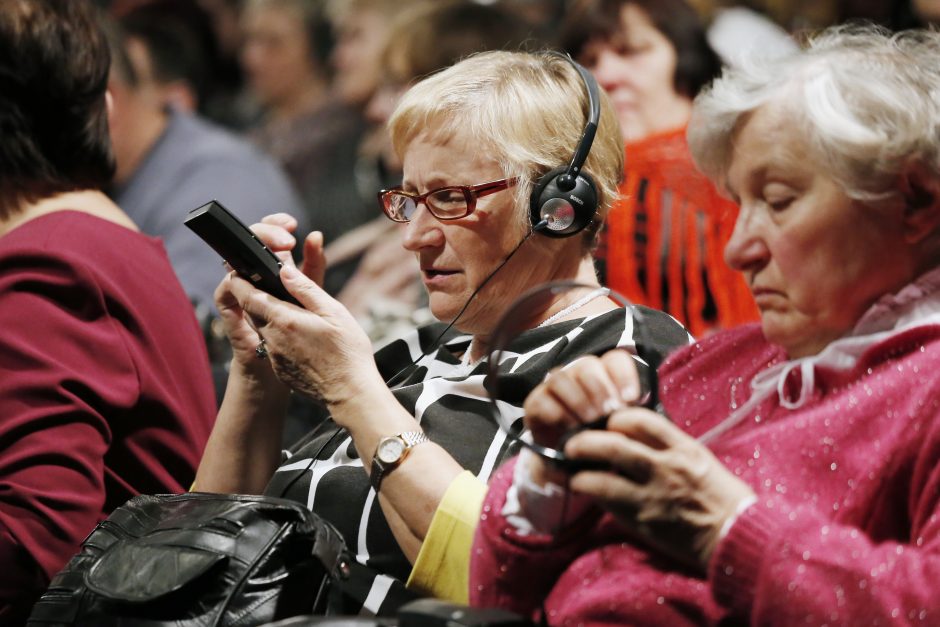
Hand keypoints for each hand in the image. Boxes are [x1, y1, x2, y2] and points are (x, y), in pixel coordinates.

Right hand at [212, 214, 327, 367]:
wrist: (292, 361)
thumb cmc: (302, 325)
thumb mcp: (313, 291)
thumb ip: (314, 265)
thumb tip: (315, 235)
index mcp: (275, 264)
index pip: (268, 233)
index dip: (276, 223)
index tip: (292, 224)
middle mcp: (255, 271)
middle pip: (250, 240)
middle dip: (266, 232)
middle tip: (288, 240)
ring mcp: (241, 287)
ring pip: (234, 259)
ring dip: (249, 252)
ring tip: (273, 255)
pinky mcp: (231, 307)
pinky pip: (226, 289)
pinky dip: (235, 282)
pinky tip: (250, 278)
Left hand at [227, 263, 377, 408]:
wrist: (349, 394)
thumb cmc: (347, 353)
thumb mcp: (334, 312)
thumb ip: (306, 290)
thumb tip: (285, 271)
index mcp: (283, 320)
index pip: (246, 295)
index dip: (240, 281)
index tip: (243, 272)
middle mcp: (272, 339)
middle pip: (252, 311)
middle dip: (258, 297)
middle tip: (276, 289)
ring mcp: (274, 356)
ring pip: (263, 329)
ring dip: (272, 318)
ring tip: (296, 315)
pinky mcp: (280, 370)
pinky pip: (273, 347)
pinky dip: (281, 338)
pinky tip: (304, 340)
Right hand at [522, 350, 641, 450]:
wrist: (569, 464)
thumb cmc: (599, 440)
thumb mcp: (619, 429)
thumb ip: (628, 416)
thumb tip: (640, 407)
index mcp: (603, 375)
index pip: (614, 360)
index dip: (624, 376)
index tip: (631, 399)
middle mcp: (577, 375)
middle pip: (587, 365)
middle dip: (600, 389)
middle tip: (608, 413)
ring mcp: (553, 387)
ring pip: (561, 377)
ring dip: (578, 400)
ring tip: (590, 421)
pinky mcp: (534, 403)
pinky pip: (543, 400)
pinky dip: (559, 415)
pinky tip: (571, 430)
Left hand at [563, 409, 755, 570]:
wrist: (736, 536)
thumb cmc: (722, 497)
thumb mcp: (700, 459)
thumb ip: (669, 446)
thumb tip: (638, 435)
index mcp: (682, 448)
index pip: (640, 420)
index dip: (616, 417)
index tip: (607, 422)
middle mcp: (665, 467)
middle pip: (613, 443)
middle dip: (586, 440)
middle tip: (574, 443)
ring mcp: (652, 495)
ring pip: (603, 475)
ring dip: (580, 470)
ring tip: (571, 469)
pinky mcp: (643, 520)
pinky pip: (608, 502)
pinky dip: (593, 493)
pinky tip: (586, 490)